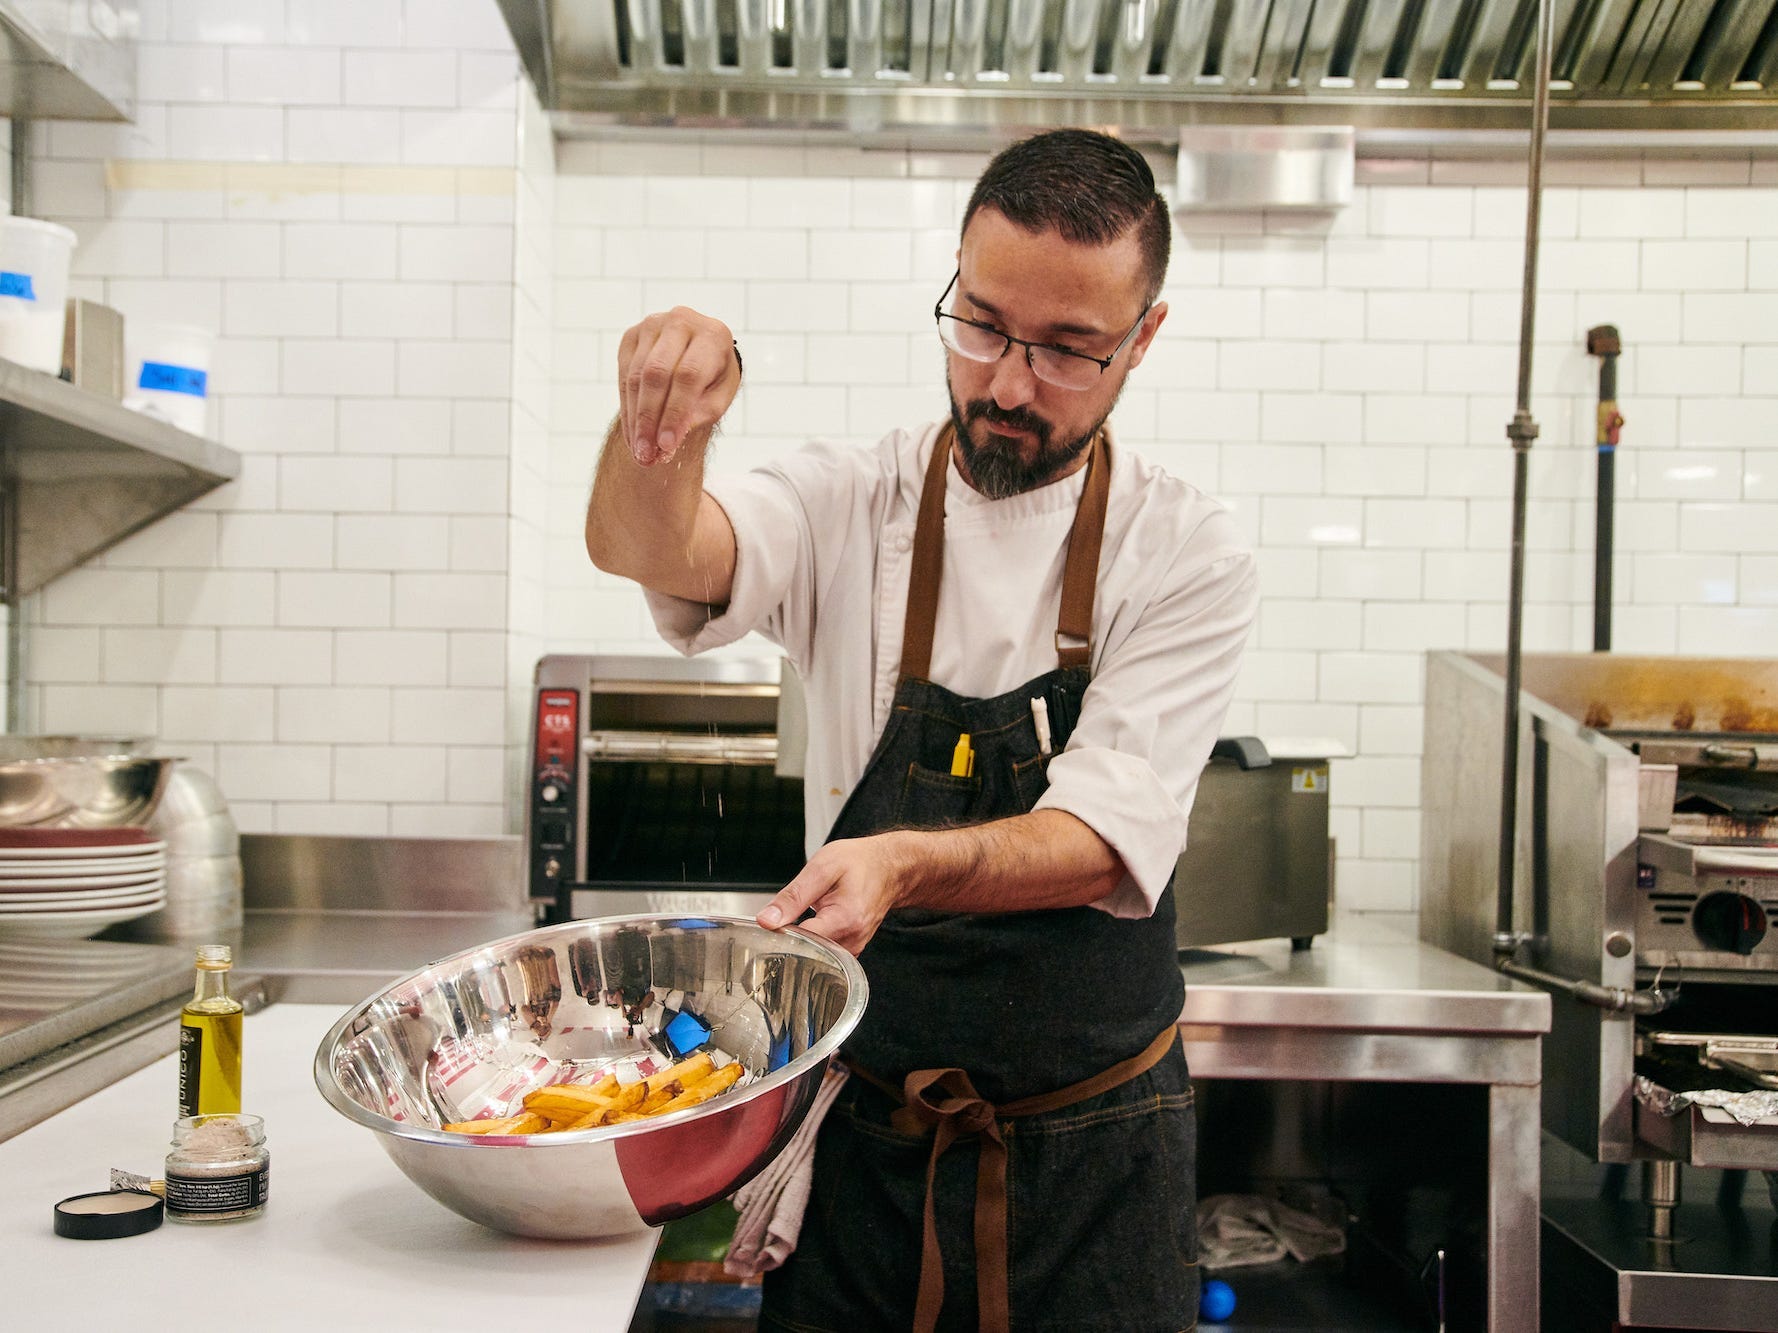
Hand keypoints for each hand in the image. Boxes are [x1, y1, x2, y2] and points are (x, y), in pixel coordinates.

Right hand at [617, 307, 739, 465]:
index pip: (688, 375)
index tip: (667, 446)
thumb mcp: (718, 398)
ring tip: (639, 451)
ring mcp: (653, 325)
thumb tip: (667, 442)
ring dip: (635, 419)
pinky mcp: (632, 336)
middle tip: (646, 454)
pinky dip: (627, 408)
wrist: (699, 352)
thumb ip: (698, 415)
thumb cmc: (714, 379)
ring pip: (636, 377)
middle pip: (657, 374)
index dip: (675, 413)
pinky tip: (633, 434)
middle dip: (649, 419)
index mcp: (713, 334)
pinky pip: (624, 375)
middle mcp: (681, 321)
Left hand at [757, 834, 908, 955]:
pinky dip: (815, 940)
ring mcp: (854, 946)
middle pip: (807, 951)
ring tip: (806, 915)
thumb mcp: (822, 868)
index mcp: (844, 919)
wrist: (889, 867)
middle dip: (790, 936)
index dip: (781, 932)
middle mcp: (852, 938)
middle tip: (787, 915)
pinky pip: (825, 951)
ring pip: (815, 954)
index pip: (801, 941)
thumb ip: (793, 897)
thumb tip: (767, 920)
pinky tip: (814, 923)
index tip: (772, 922)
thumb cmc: (859, 862)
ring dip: (803, 938)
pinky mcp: (852, 948)